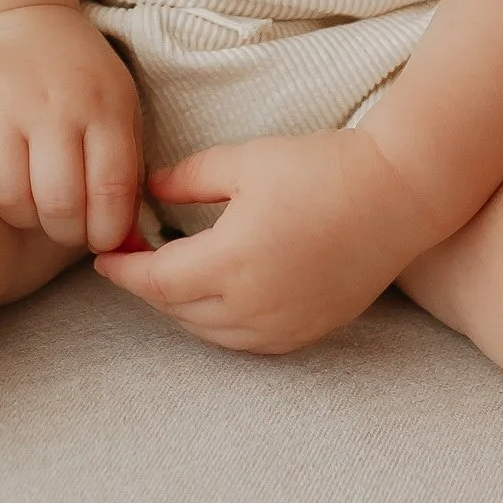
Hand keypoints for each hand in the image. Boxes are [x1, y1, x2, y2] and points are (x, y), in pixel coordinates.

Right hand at [0, 6, 143, 253]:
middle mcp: (51, 101)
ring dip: (23, 216)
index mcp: (102, 103)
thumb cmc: (75, 76)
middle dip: (64, 232)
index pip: (110, 191)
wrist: (12, 13)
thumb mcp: (117, 107)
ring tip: (32, 202)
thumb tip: (128, 246)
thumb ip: (127, 173)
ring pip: (9, 199)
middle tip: (63, 228)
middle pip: (58, 204)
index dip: (105, 231)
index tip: (100, 240)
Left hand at [93, 127, 441, 353]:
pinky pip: (245, 343)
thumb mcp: (244, 159)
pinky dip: (218, 326)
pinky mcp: (307, 331)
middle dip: (148, 286)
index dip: (123, 270)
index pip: (155, 281)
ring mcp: (283, 324)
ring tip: (170, 274)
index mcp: (231, 260)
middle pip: (176, 310)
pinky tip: (214, 298)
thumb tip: (147, 192)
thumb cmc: (322, 168)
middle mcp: (253, 304)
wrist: (399, 194)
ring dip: (180, 308)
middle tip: (133, 258)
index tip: (103, 256)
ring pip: (208, 333)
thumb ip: (186, 179)